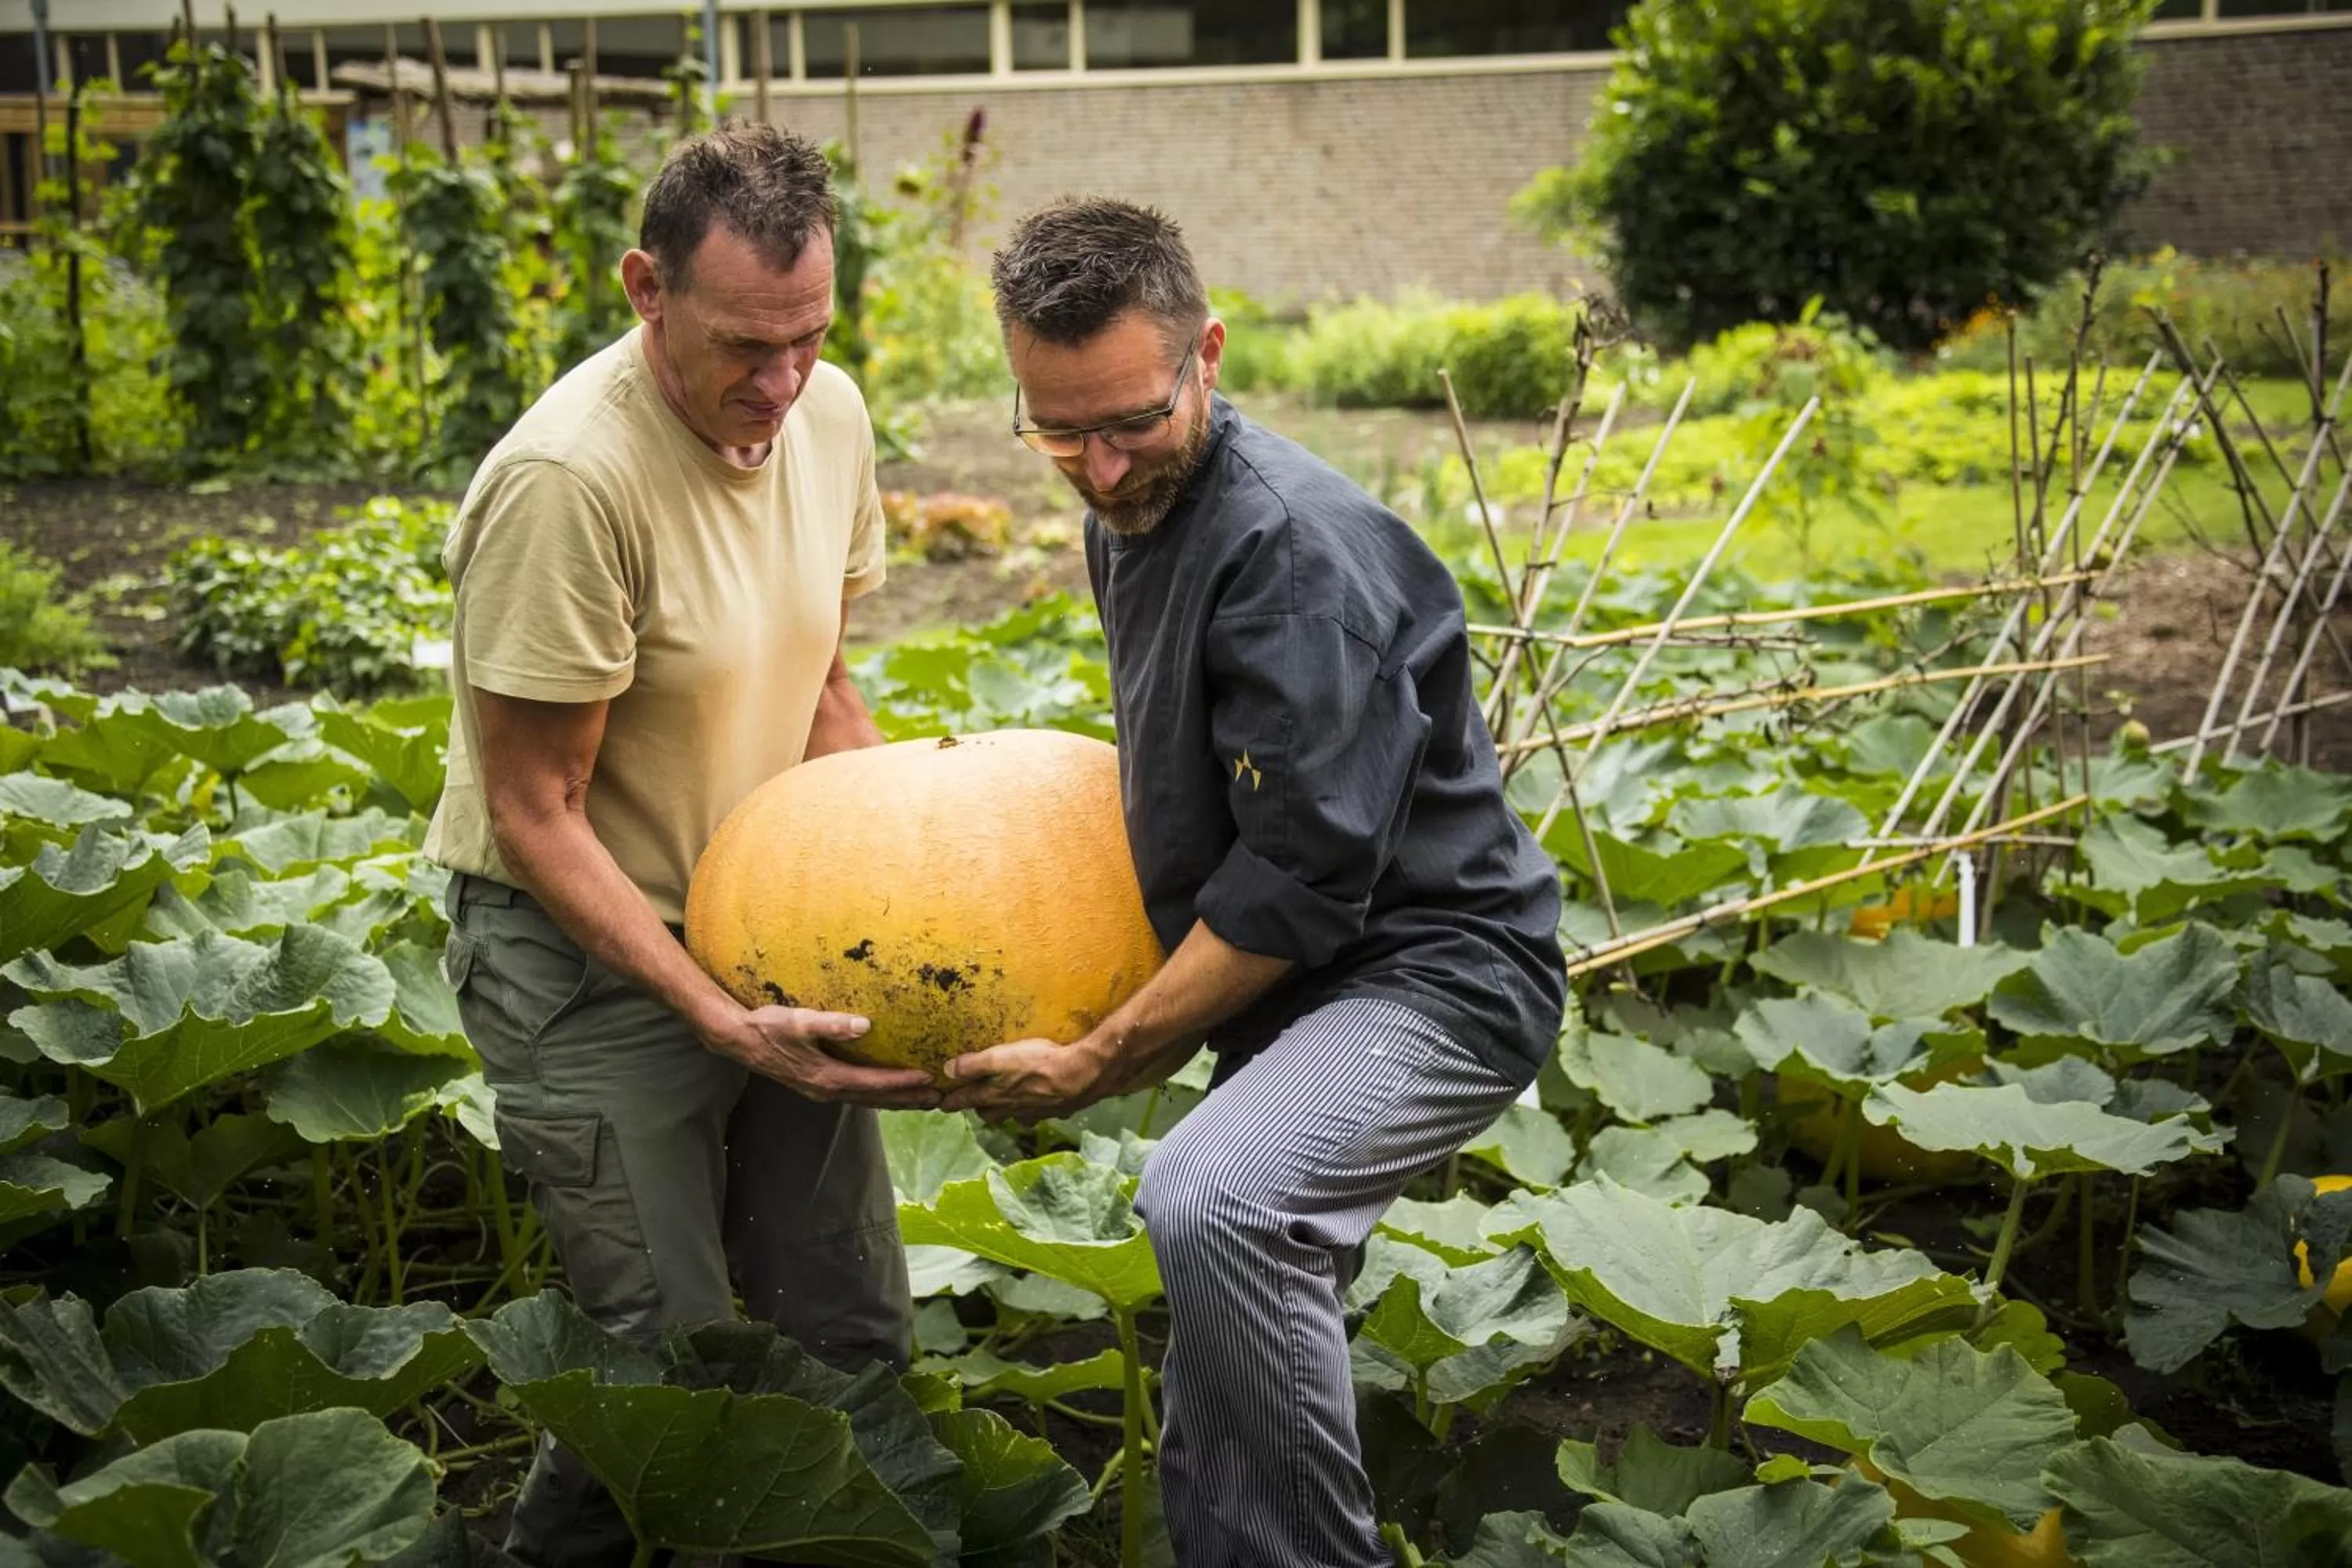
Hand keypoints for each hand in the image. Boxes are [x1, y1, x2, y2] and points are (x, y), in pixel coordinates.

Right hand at [704, 1005, 941, 1107]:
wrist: (739, 1039)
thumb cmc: (769, 1026)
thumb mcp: (798, 1021)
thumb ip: (830, 1024)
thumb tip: (864, 1025)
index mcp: (827, 1077)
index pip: (873, 1082)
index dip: (902, 1082)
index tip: (928, 1079)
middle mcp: (827, 1090)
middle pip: (876, 1099)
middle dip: (908, 1099)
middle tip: (939, 1100)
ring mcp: (822, 1091)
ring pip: (868, 1100)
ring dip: (896, 1100)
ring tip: (923, 1100)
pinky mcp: (818, 1085)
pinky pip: (857, 1094)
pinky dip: (878, 1094)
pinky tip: (888, 1090)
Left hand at [941, 1035, 1117, 1120]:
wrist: (1080, 1077)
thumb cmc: (1038, 1064)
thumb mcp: (1000, 1058)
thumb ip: (973, 1065)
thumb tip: (947, 1070)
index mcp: (994, 1096)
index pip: (966, 1101)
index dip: (952, 1101)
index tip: (941, 1104)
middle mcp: (1010, 1109)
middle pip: (987, 1112)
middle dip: (978, 1106)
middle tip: (973, 1099)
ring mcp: (1032, 1112)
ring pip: (1010, 1115)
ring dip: (1004, 1110)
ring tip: (1003, 1101)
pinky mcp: (1053, 1111)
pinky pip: (1035, 1113)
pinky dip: (1030, 1108)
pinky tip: (1037, 1101)